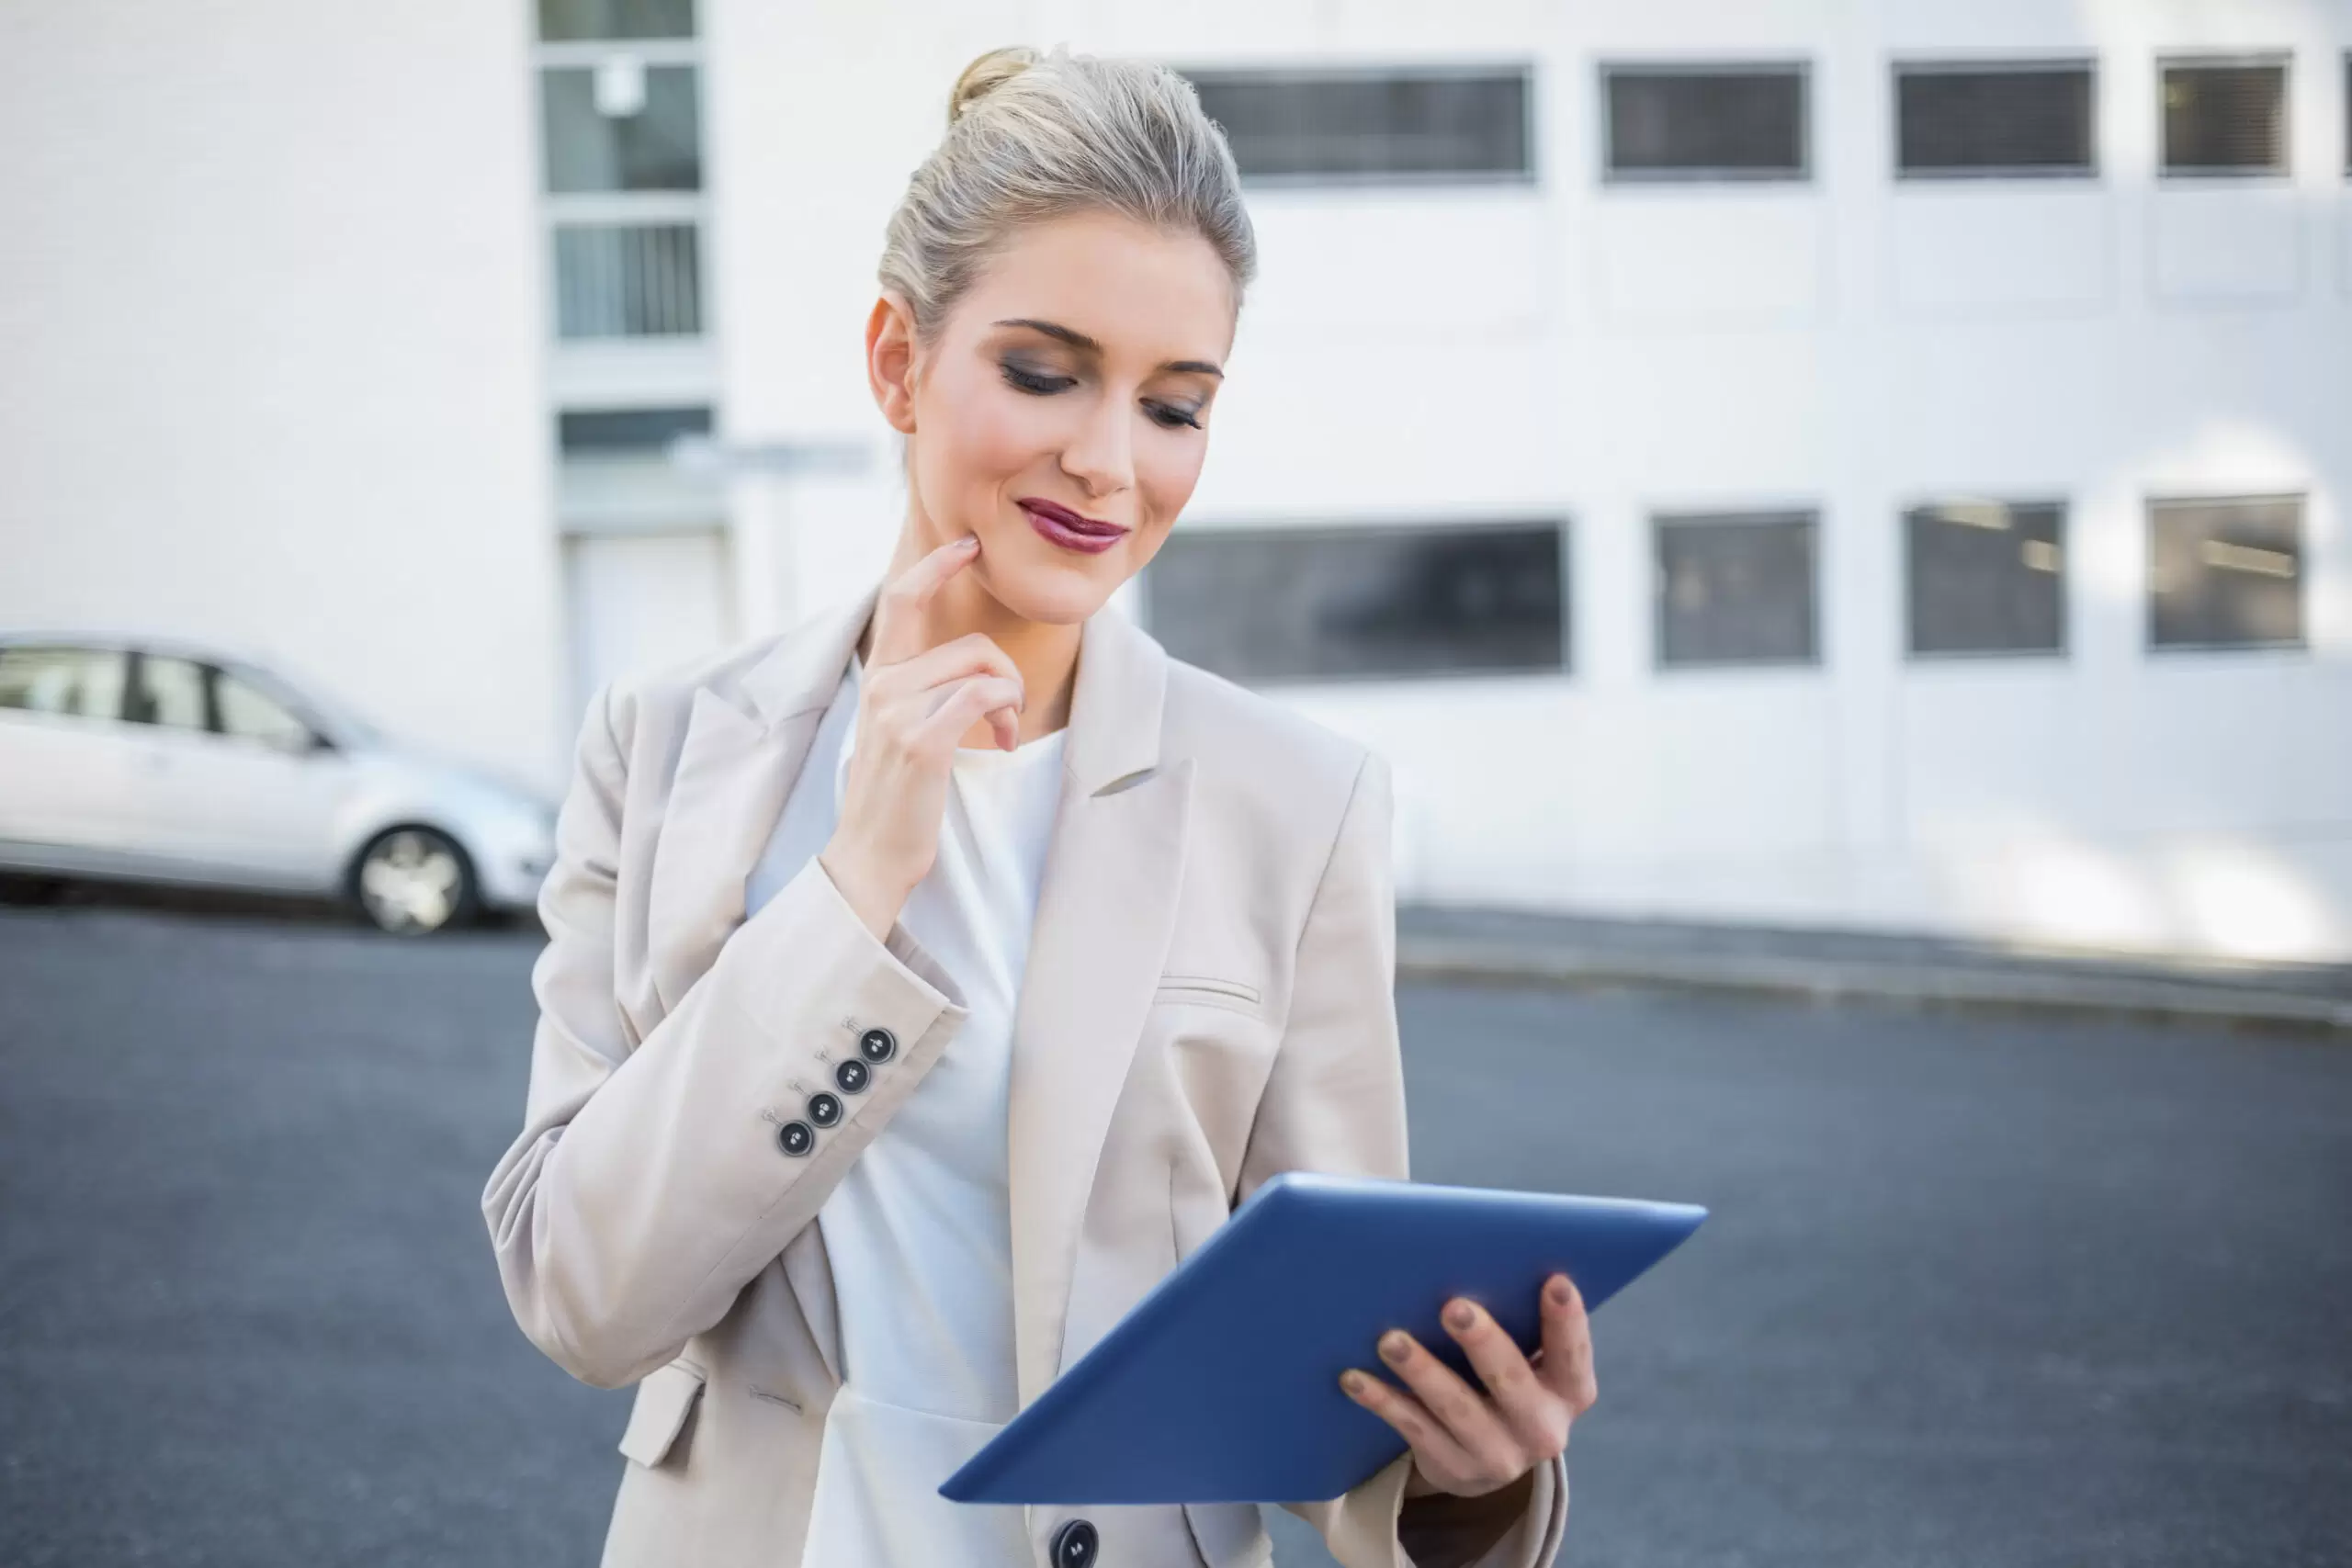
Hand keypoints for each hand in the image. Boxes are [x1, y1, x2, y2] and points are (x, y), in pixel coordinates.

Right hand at [818, 535, 1024, 938]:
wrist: (870, 855)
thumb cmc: (897, 796)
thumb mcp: (900, 729)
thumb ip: (922, 689)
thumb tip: (976, 667)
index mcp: (879, 676)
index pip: (902, 599)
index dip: (935, 565)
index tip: (967, 543)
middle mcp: (882, 683)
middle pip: (972, 644)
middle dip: (1007, 676)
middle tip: (1008, 715)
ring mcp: (897, 709)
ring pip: (984, 670)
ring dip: (1010, 702)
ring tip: (1001, 736)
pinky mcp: (921, 739)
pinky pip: (983, 695)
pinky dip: (1005, 714)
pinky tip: (999, 744)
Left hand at [1338, 1274, 1595, 1500]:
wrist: (1488, 1457)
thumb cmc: (1507, 1379)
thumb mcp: (1531, 1359)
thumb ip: (1519, 1321)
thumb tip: (1476, 1257)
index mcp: (1570, 1391)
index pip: (1573, 1355)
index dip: (1567, 1321)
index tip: (1554, 1280)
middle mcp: (1542, 1429)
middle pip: (1511, 1381)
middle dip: (1482, 1342)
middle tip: (1454, 1307)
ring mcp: (1498, 1456)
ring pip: (1455, 1408)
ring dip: (1422, 1371)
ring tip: (1390, 1340)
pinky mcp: (1454, 1469)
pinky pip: (1413, 1428)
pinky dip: (1383, 1400)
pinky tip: (1356, 1378)